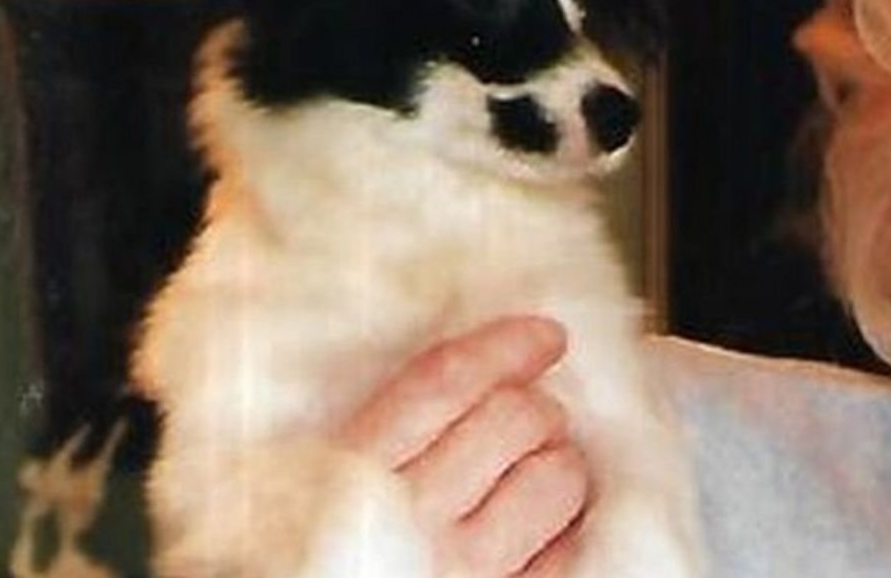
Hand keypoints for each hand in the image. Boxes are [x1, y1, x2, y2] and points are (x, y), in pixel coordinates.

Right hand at [337, 316, 588, 575]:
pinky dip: (571, 528)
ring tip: (539, 475)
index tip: (542, 337)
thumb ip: (378, 432)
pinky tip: (548, 529)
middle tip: (532, 418)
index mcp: (351, 473)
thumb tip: (469, 371)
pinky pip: (571, 548)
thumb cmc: (319, 554)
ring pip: (557, 476)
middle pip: (513, 418)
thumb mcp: (322, 483)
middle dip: (537, 407)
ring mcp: (467, 570)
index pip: (442, 382)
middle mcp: (411, 519)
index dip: (504, 348)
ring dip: (561, 464)